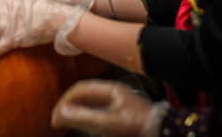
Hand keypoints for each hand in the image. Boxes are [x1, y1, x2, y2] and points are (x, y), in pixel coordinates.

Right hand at [52, 80, 167, 136]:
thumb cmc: (139, 127)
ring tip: (66, 122)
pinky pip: (98, 109)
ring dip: (76, 110)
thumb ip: (85, 118)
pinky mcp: (121, 111)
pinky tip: (83, 123)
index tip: (55, 118)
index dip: (64, 102)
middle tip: (57, 121)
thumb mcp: (110, 124)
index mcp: (109, 89)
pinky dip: (86, 115)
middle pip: (83, 94)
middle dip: (68, 106)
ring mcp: (117, 100)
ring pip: (90, 102)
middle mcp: (112, 91)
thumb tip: (60, 112)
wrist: (166, 132)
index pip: (79, 90)